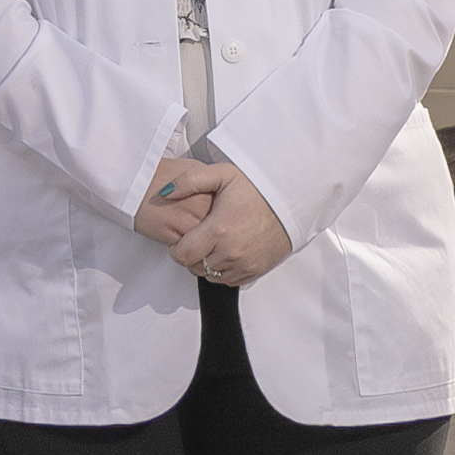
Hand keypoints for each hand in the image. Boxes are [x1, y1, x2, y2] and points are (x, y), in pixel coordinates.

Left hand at [139, 156, 295, 285]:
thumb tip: (164, 192)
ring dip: (207, 264)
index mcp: (218, 230)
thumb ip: (189, 181)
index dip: (177, 247)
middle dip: (191, 254)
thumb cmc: (258, 186)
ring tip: (213, 243)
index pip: (182, 255)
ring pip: (211, 276)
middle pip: (194, 267)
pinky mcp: (256, 270)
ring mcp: (244, 264)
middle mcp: (230, 251)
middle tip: (198, 238)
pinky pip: (230, 280)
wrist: (291, 198)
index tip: (182, 237)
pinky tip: (227, 251)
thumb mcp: (221, 174)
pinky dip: (224, 270)